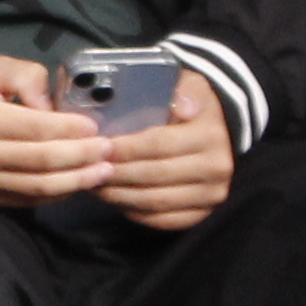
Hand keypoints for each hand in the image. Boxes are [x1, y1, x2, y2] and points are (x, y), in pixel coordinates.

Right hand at [0, 55, 111, 208]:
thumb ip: (27, 77)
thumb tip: (55, 108)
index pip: (37, 128)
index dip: (70, 130)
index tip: (96, 128)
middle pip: (43, 162)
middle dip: (82, 157)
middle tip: (110, 151)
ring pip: (39, 187)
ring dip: (77, 181)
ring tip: (104, 172)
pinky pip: (28, 200)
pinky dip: (57, 193)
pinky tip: (77, 183)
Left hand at [102, 79, 238, 231]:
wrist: (218, 129)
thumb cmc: (188, 103)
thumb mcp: (188, 85)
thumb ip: (180, 90)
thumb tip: (182, 106)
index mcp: (209, 134)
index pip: (159, 144)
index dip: (126, 147)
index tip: (99, 145)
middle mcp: (215, 168)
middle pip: (155, 175)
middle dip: (117, 173)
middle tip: (88, 167)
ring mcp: (212, 194)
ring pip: (157, 201)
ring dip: (121, 195)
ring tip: (95, 183)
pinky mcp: (205, 212)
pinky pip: (166, 220)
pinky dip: (137, 212)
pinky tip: (116, 200)